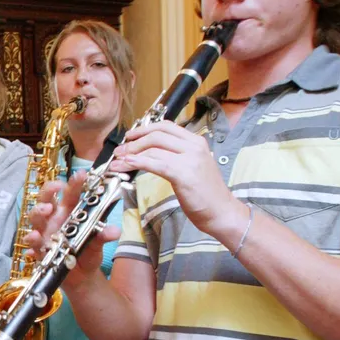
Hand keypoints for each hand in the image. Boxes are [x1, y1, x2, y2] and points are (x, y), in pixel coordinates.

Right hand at [23, 172, 118, 287]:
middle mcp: (54, 219)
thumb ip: (102, 236)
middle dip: (48, 191)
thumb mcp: (97, 244)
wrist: (81, 276)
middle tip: (57, 187)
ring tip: (46, 210)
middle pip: (45, 199)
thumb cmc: (87, 252)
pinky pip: (32, 243)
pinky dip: (32, 240)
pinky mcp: (39, 249)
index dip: (74, 183)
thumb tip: (114, 231)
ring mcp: (45, 233)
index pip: (70, 193)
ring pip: (35, 218)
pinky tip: (35, 240)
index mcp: (69, 212)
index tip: (81, 174)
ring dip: (38, 212)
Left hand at [112, 121, 239, 234]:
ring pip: (153, 149)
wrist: (221, 212)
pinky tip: (127, 164)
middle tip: (120, 150)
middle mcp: (194, 146)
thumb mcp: (192, 166)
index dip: (144, 129)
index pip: (166, 126)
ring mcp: (190, 159)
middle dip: (134, 141)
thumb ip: (175, 156)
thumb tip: (148, 153)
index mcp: (196, 142)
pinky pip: (155, 164)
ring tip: (117, 161)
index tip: (130, 136)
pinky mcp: (183, 174)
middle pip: (157, 135)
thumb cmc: (205, 194)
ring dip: (130, 154)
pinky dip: (137, 162)